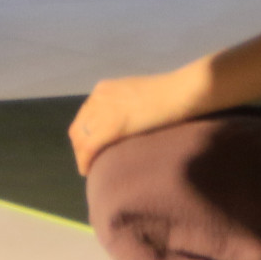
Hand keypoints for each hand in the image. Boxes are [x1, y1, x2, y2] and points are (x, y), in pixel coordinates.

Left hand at [69, 66, 209, 173]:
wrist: (182, 91)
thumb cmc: (170, 94)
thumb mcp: (138, 97)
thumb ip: (126, 108)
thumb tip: (124, 124)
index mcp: (104, 89)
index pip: (84, 116)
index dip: (84, 135)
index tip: (91, 149)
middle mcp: (98, 97)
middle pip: (78, 128)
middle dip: (79, 147)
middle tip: (89, 163)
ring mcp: (104, 110)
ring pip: (80, 138)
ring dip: (82, 156)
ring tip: (90, 169)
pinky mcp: (112, 125)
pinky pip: (89, 147)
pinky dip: (86, 160)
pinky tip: (89, 170)